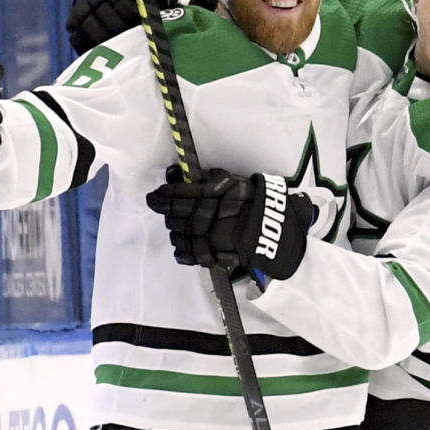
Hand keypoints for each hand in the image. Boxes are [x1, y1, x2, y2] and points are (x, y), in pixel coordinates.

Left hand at [146, 166, 313, 279]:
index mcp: (212, 196)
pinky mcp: (215, 255)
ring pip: (181, 235)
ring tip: (172, 225)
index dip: (164, 194)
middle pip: (177, 214)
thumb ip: (206, 178)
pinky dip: (182, 251)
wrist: (275, 229)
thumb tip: (180, 173)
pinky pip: (191, 254)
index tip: (153, 195)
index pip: (180, 194)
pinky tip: (179, 247)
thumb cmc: (255, 201)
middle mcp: (207, 217)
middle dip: (166, 211)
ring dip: (173, 229)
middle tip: (160, 207)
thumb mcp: (232, 182)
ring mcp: (209, 238)